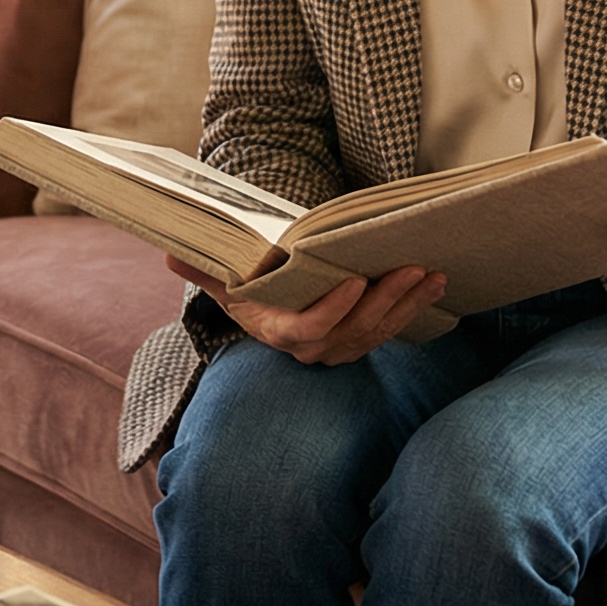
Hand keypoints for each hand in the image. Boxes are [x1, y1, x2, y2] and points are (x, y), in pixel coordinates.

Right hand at [163, 254, 444, 364]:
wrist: (270, 309)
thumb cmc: (248, 287)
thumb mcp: (224, 280)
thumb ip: (203, 271)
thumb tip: (171, 256)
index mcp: (278, 332)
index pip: (307, 330)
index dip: (332, 311)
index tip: (354, 282)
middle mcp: (311, 349)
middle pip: (353, 330)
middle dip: (386, 300)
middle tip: (412, 268)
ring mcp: (340, 347)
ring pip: (378, 331)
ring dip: (408, 304)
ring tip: (432, 274)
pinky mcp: (361, 340)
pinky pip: (390, 329)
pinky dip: (414, 308)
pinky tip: (435, 286)